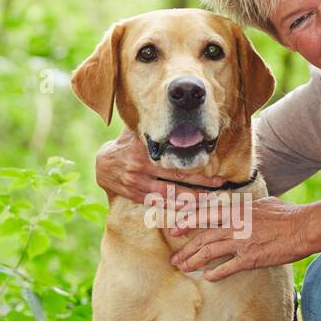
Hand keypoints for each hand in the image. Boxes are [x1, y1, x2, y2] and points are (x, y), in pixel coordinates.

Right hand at [94, 129, 226, 203]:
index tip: (214, 165)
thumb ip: (153, 127)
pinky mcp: (135, 195)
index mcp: (145, 150)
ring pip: (168, 194)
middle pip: (176, 178)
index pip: (174, 159)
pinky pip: (157, 203)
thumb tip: (173, 112)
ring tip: (208, 199)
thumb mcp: (136, 132)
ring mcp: (137, 184)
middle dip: (200, 184)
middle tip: (219, 184)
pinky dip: (173, 206)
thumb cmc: (125, 145)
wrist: (102, 164)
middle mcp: (141, 167)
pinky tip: (189, 207)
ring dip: (190, 198)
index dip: (195, 164)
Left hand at [169, 196, 313, 281]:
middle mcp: (234, 225)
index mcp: (237, 210)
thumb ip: (247, 208)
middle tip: (175, 258)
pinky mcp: (249, 258)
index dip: (187, 222)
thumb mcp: (263, 204)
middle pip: (202, 237)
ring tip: (183, 268)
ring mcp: (240, 242)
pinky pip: (226, 267)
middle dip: (186, 249)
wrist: (304, 228)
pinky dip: (215, 273)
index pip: (204, 214)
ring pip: (209, 252)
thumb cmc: (287, 215)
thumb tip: (242, 208)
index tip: (175, 230)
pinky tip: (207, 277)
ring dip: (193, 261)